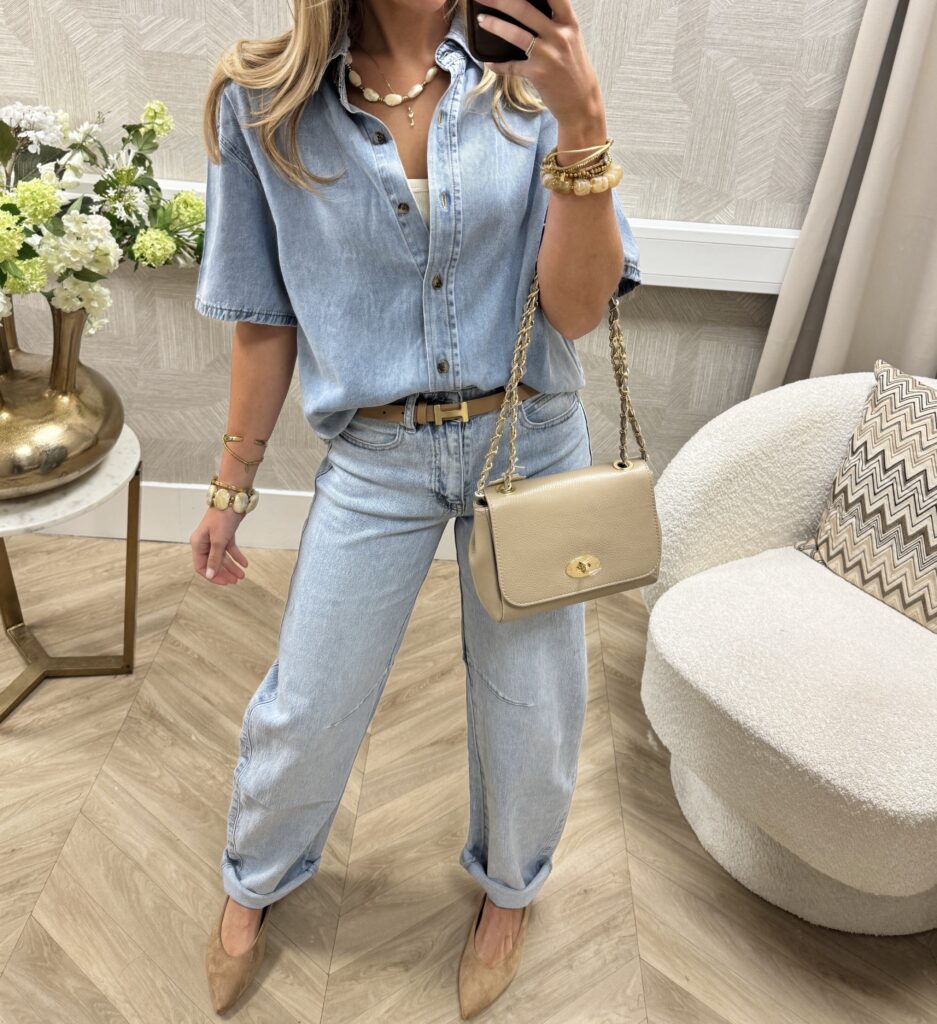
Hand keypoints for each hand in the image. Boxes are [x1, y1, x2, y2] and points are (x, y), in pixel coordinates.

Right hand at [190, 508, 248, 584]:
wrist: (233, 499)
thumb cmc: (222, 518)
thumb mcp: (218, 540)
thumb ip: (214, 559)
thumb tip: (209, 575)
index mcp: (198, 544)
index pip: (201, 566)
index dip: (212, 576)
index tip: (224, 582)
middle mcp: (204, 542)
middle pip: (213, 563)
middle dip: (224, 572)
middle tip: (236, 581)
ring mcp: (215, 538)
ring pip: (223, 557)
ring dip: (232, 566)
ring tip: (242, 575)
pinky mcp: (225, 534)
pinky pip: (230, 549)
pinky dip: (237, 556)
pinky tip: (245, 563)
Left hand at [475, 0, 603, 124]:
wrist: (581, 102)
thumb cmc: (573, 68)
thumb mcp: (571, 39)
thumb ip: (555, 22)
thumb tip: (527, 10)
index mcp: (568, 22)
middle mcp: (559, 35)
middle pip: (524, 9)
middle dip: (499, 0)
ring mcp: (548, 55)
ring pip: (515, 34)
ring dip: (494, 25)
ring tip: (481, 21)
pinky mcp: (538, 74)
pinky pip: (511, 66)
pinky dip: (497, 65)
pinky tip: (489, 62)